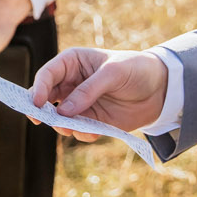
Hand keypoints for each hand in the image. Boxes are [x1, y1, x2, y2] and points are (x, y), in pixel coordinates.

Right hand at [29, 47, 168, 135]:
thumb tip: (63, 112)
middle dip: (42, 111)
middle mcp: (71, 83)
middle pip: (46, 98)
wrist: (161, 89)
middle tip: (40, 121)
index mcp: (72, 63)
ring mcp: (80, 103)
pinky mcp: (92, 120)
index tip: (35, 105)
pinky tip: (94, 133)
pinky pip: (78, 130)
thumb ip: (88, 91)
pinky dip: (82, 133)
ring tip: (72, 128)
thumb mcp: (113, 73)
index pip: (47, 74)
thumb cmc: (136, 69)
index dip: (39, 89)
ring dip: (62, 126)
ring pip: (59, 118)